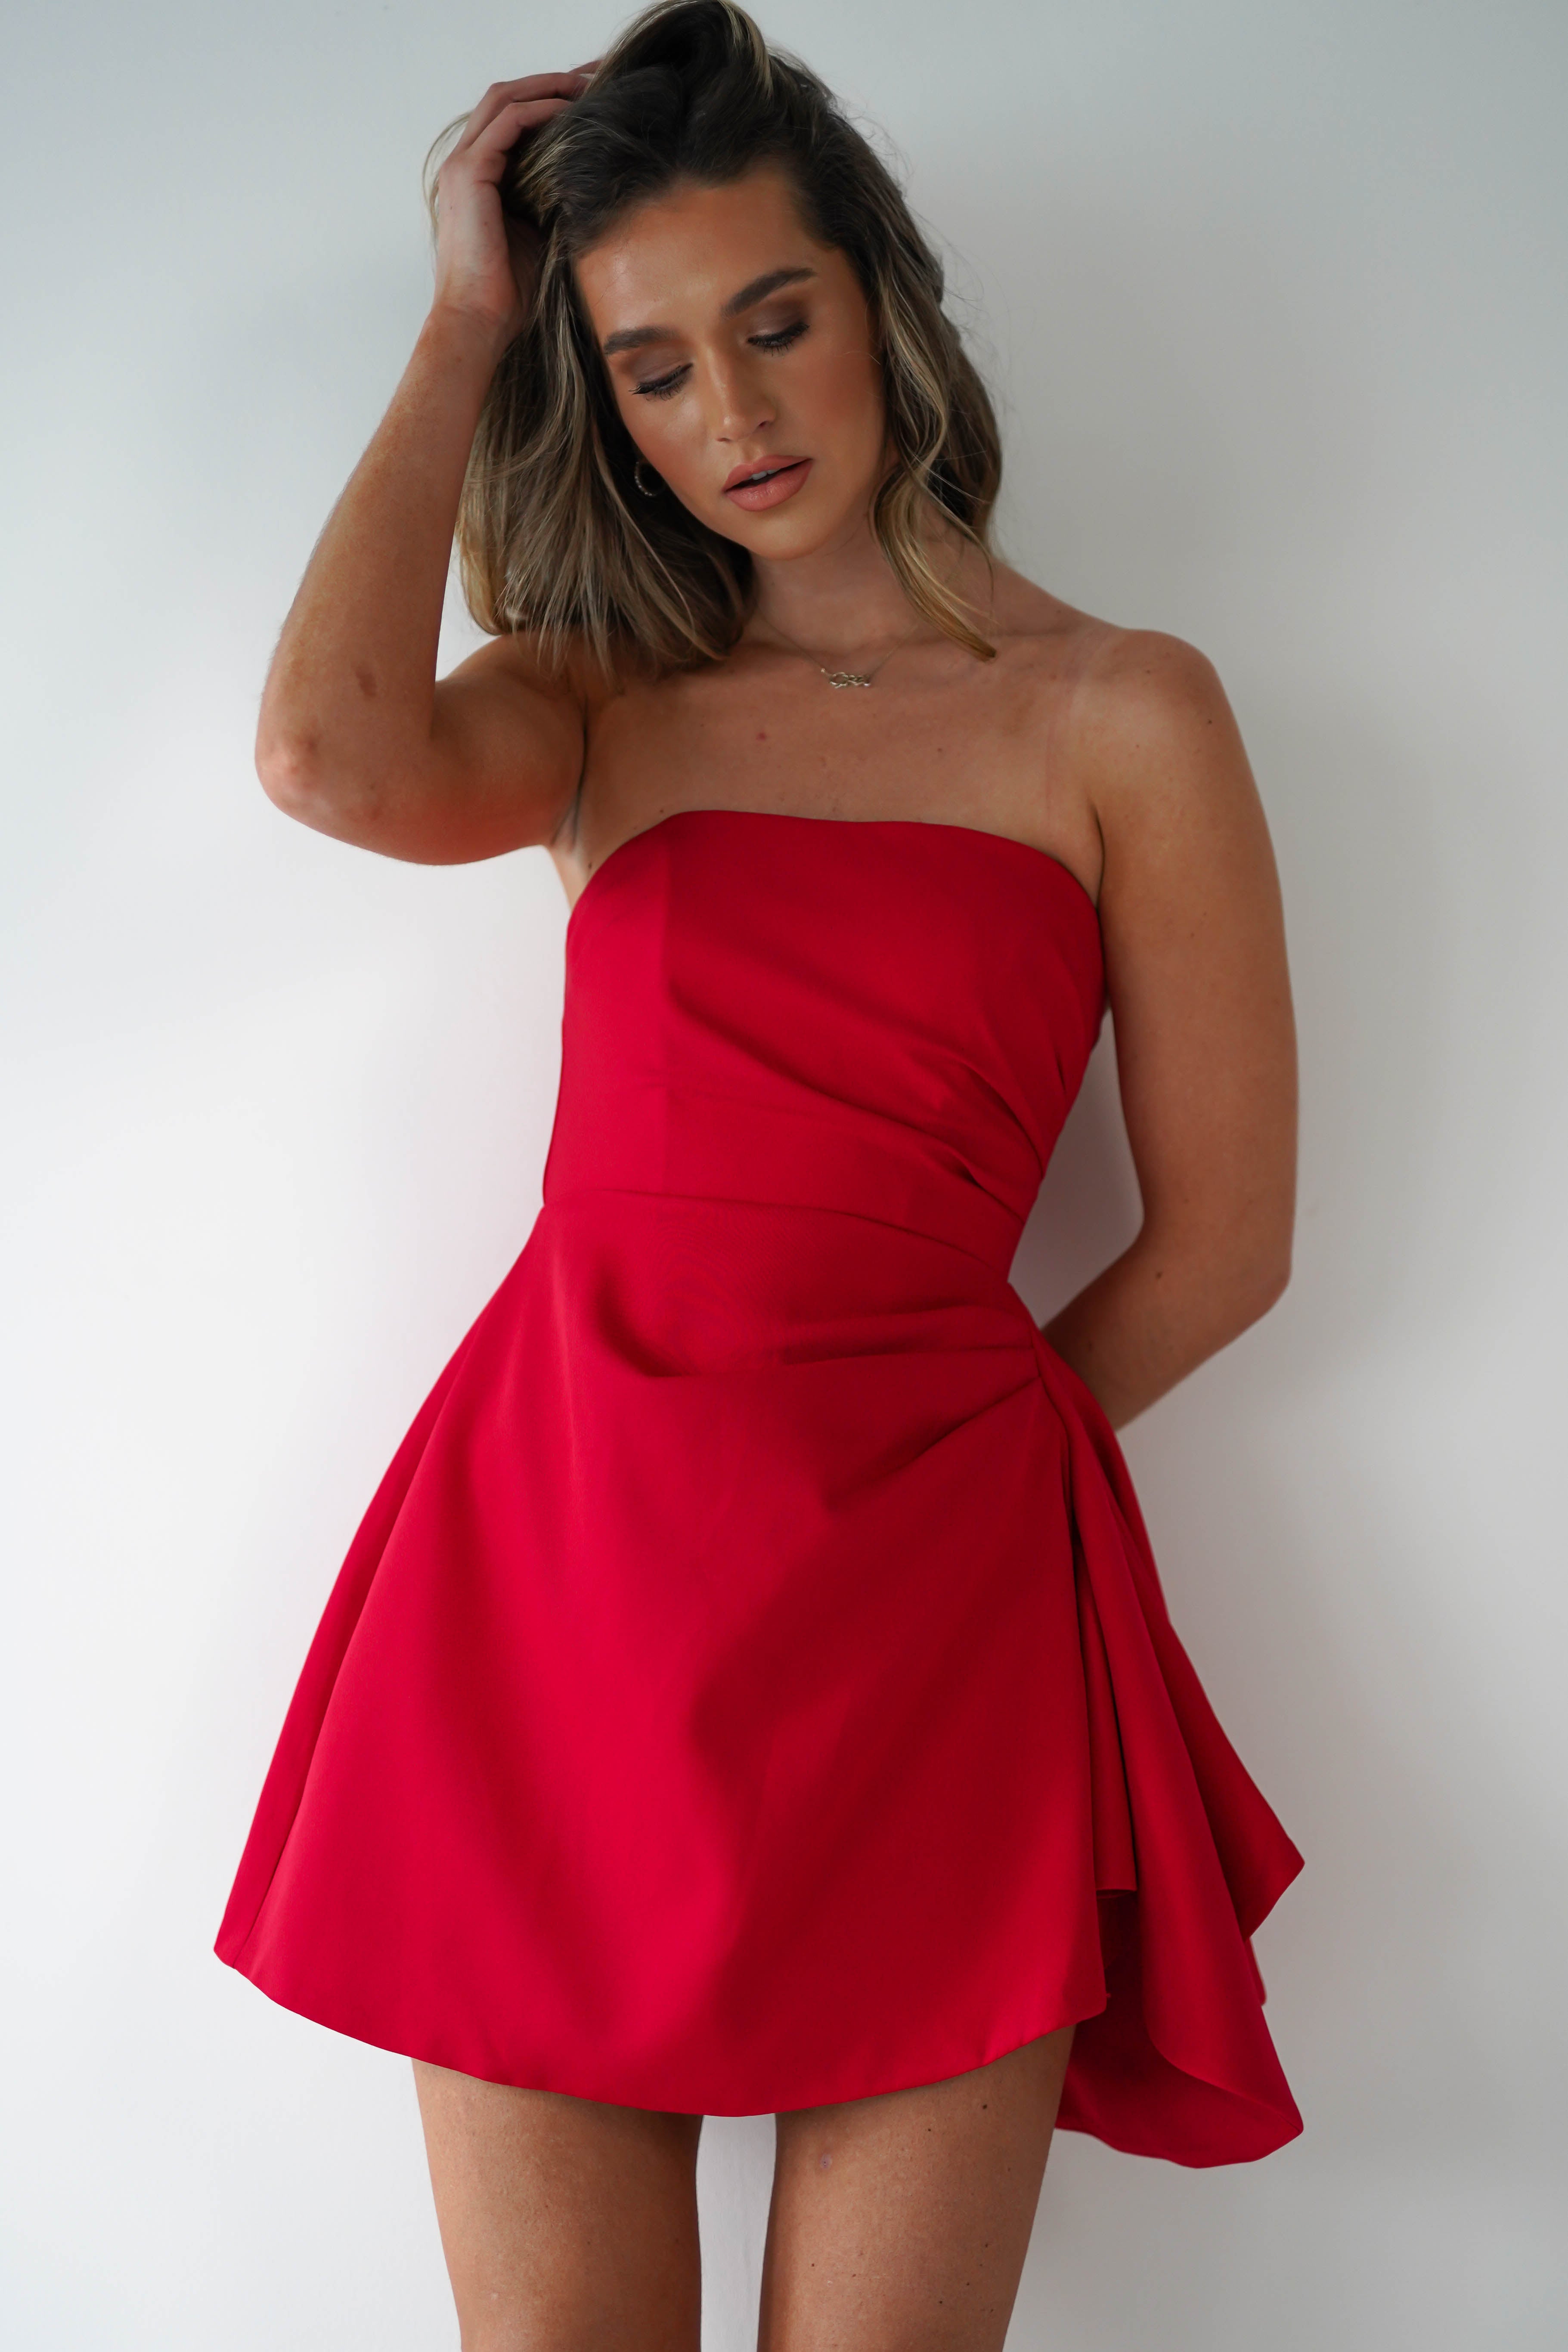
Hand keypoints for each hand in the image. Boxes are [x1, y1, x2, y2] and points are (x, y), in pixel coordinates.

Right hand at [429, 68, 593, 352]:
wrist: (479, 321)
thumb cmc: (507, 294)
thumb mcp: (538, 237)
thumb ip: (550, 204)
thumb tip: (588, 186)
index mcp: (475, 179)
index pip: (507, 121)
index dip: (545, 102)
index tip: (585, 100)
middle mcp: (463, 165)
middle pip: (504, 98)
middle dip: (548, 83)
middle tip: (590, 78)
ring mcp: (462, 166)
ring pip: (504, 100)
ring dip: (546, 87)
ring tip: (585, 85)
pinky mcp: (470, 173)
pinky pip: (509, 122)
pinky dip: (540, 110)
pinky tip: (570, 111)